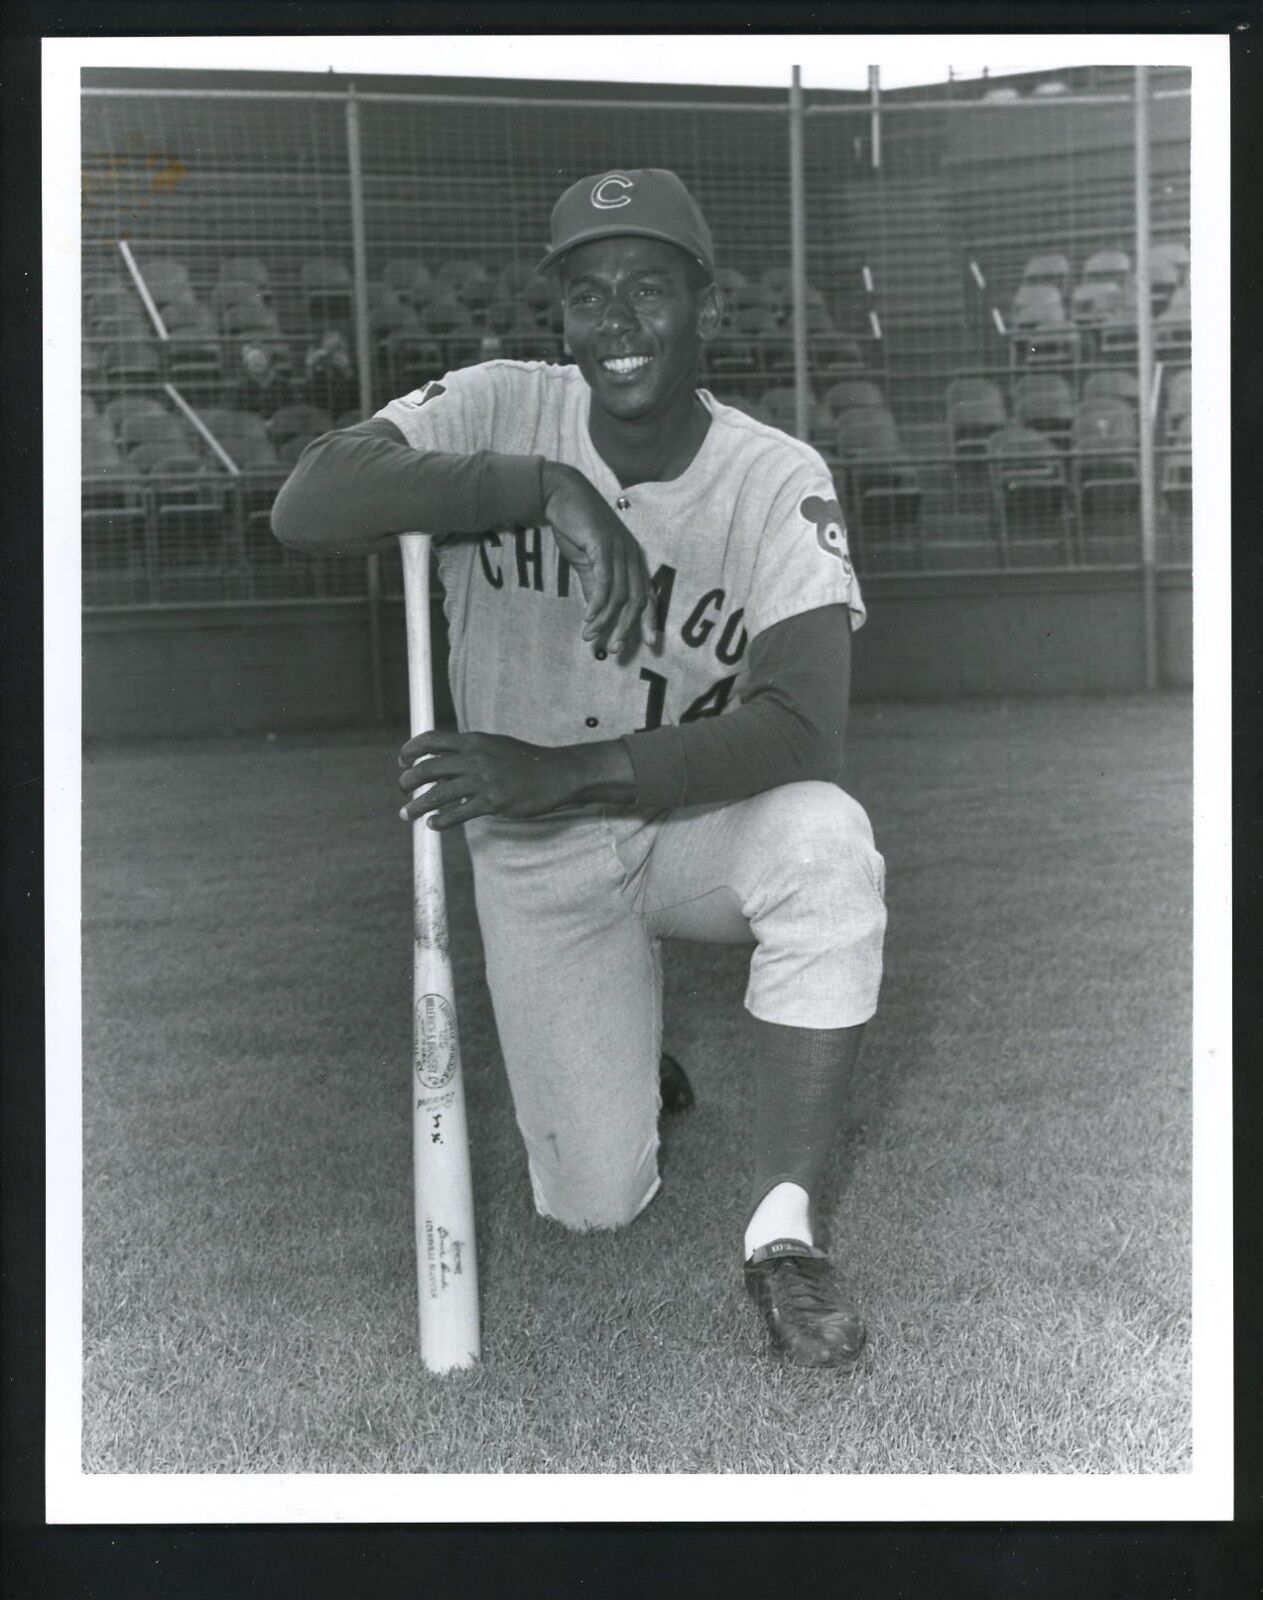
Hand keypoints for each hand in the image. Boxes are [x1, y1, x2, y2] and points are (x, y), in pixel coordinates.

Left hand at [398, 730, 580, 829]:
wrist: (556, 774)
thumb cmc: (524, 762)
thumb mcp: (494, 746)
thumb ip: (467, 752)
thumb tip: (440, 766)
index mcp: (473, 740)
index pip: (430, 740)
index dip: (410, 750)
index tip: (402, 762)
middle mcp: (475, 758)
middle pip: (427, 768)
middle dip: (407, 781)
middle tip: (402, 790)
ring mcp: (483, 780)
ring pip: (437, 794)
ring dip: (416, 805)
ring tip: (406, 814)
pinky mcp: (493, 802)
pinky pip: (457, 813)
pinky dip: (440, 820)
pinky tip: (433, 824)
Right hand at [542, 463, 660, 657]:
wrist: (562, 495)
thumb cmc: (576, 528)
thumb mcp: (588, 564)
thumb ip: (595, 588)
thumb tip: (597, 615)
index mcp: (632, 559)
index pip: (647, 594)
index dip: (650, 619)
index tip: (649, 643)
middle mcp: (631, 555)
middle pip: (637, 599)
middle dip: (627, 627)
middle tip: (613, 648)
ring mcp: (619, 549)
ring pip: (620, 594)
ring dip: (604, 620)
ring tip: (589, 636)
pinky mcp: (603, 545)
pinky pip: (604, 582)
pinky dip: (597, 604)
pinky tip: (588, 618)